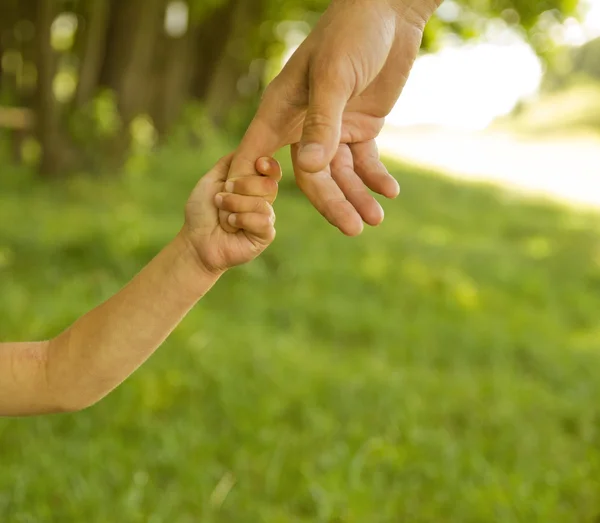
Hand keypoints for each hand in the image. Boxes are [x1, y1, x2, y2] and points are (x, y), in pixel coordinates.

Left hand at [183, 154, 280, 274]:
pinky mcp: (265, 235)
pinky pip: (263, 221)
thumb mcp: (211, 180)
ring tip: (222, 213)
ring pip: (263, 202)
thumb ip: (229, 162)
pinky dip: (242, 220)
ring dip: (235, 205)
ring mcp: (265, 217)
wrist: (196, 241)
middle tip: (221, 196)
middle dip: (242, 187)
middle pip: (269, 184)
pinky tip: (230, 225)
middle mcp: (263, 199)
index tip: (258, 163)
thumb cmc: (202, 212)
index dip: (269, 165)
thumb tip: (247, 144)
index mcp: (253, 185)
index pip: (272, 170)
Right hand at [224, 0, 439, 235]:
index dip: (253, 184)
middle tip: (352, 229)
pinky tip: (390, 192)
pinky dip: (376, 177)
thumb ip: (322, 123)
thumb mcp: (335, 77)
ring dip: (358, 196)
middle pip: (312, 175)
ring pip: (340, 173)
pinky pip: (365, 161)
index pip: (260, 153)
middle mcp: (304, 123)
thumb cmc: (352, 33)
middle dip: (332, 203)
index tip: (246, 216)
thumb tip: (310, 169)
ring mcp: (333, 127)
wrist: (391, 11)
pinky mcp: (360, 126)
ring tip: (375, 219)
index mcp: (283, 109)